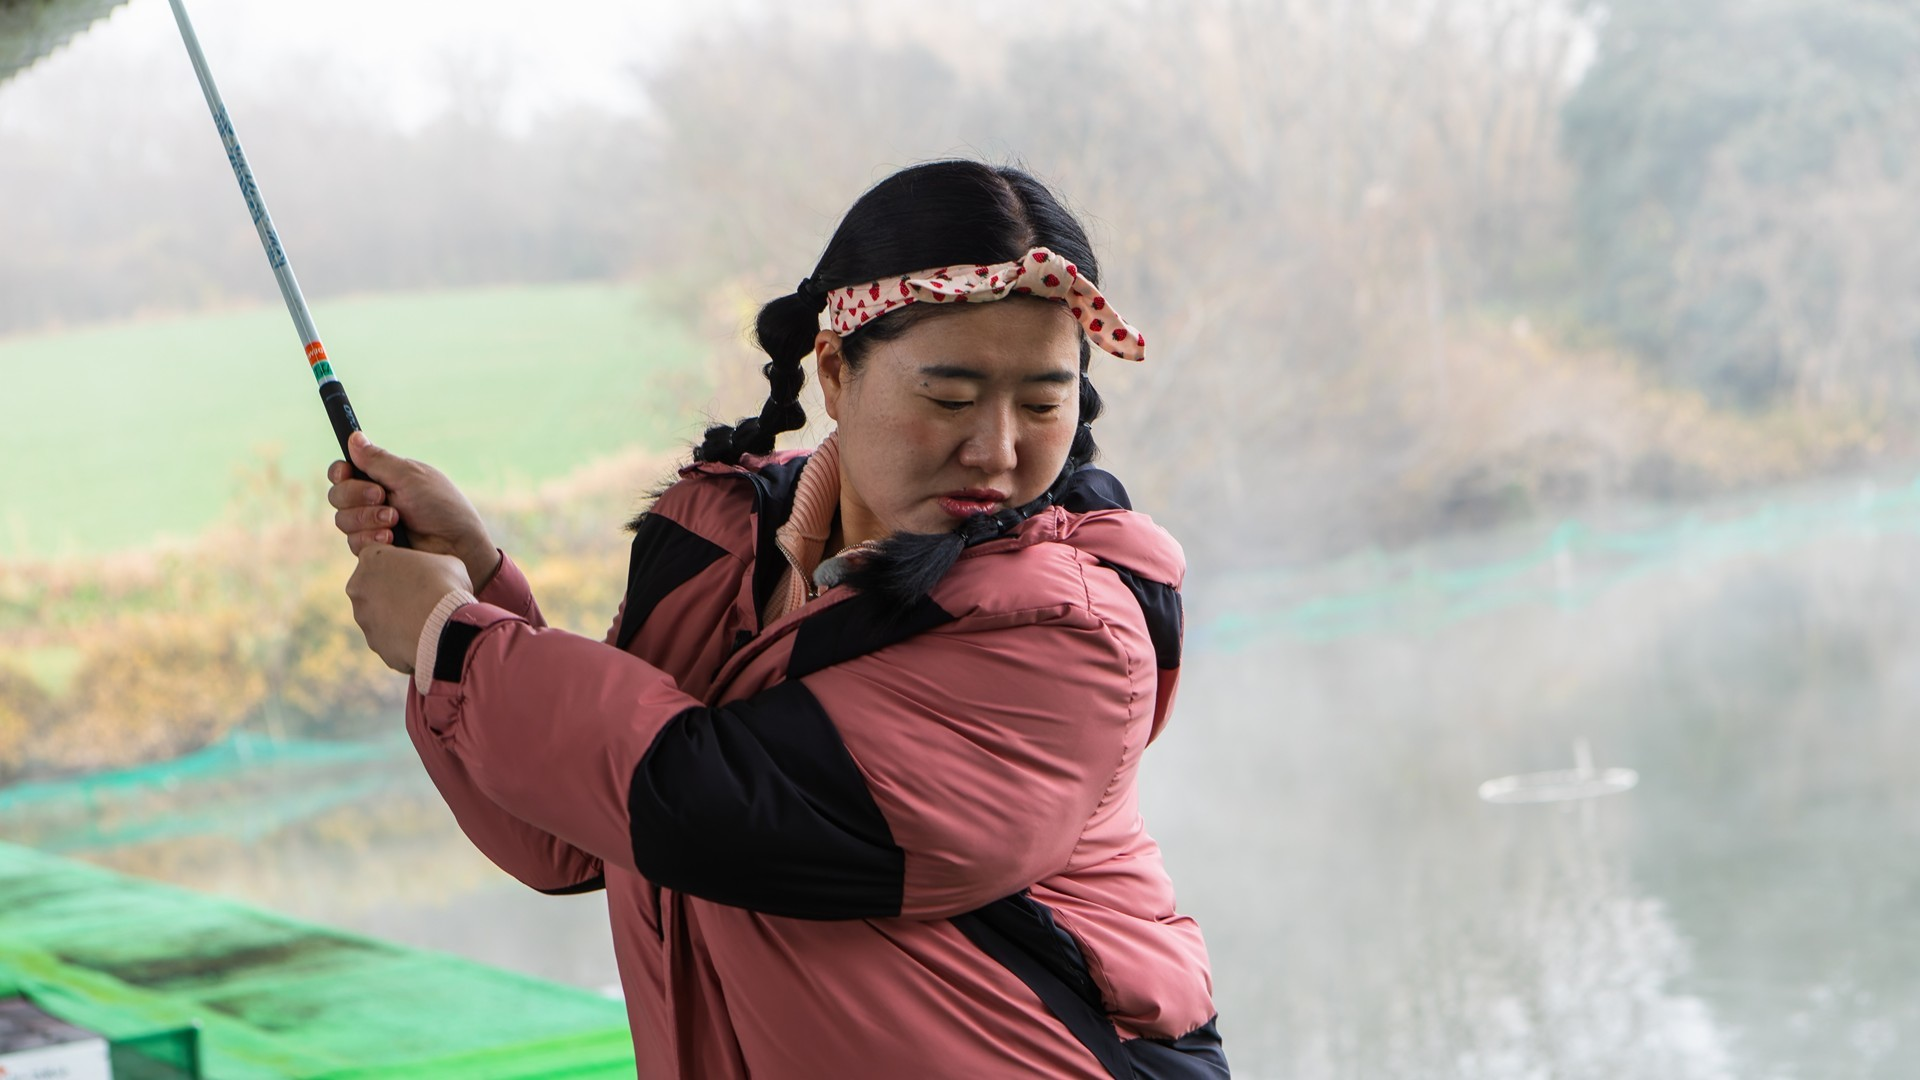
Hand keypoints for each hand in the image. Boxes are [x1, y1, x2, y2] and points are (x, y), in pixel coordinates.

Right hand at [326, 432, 500, 589]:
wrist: (458, 546)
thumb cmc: (441, 507)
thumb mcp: (410, 477)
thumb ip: (378, 461)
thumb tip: (354, 437)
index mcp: (383, 478)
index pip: (344, 471)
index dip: (339, 472)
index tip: (346, 473)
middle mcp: (373, 500)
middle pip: (338, 495)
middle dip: (356, 495)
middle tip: (381, 497)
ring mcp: (373, 525)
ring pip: (343, 520)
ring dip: (367, 518)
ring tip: (395, 521)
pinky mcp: (376, 548)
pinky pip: (355, 543)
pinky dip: (372, 539)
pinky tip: (392, 540)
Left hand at [346, 543, 473, 672]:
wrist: (444, 629)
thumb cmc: (445, 587)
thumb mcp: (446, 561)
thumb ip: (430, 563)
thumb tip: (436, 573)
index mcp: (372, 557)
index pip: (375, 552)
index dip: (395, 560)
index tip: (411, 568)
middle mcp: (358, 586)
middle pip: (372, 585)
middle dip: (392, 590)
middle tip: (420, 594)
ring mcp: (363, 617)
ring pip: (378, 614)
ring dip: (396, 615)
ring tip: (425, 618)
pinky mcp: (373, 642)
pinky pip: (387, 637)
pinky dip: (402, 637)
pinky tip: (423, 635)